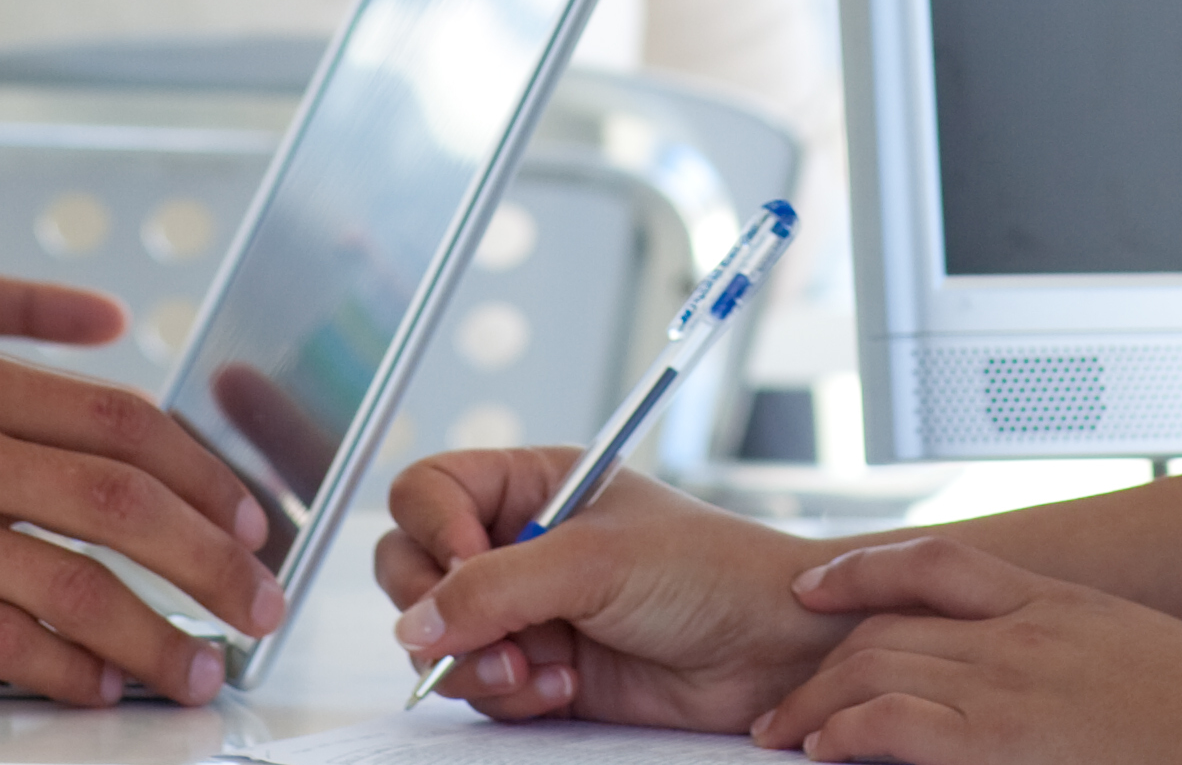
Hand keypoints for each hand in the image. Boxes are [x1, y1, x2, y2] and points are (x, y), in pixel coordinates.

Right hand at [0, 338, 288, 706]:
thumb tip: (54, 428)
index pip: (119, 418)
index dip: (202, 474)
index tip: (247, 519)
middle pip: (124, 498)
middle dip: (215, 560)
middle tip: (262, 606)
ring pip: (76, 580)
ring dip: (156, 635)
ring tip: (198, 670)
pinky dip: (65, 671)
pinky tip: (96, 691)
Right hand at [376, 450, 849, 729]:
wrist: (770, 652)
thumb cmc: (706, 574)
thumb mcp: (594, 562)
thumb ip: (494, 589)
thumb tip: (413, 625)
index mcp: (530, 485)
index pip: (428, 492)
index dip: (432, 529)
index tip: (464, 562)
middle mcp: (517, 544)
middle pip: (411, 569)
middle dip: (440, 613)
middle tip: (494, 634)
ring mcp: (525, 610)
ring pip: (438, 640)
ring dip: (478, 664)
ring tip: (542, 670)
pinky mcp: (539, 669)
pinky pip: (480, 688)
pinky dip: (511, 696)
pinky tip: (564, 688)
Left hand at [758, 536, 1181, 762]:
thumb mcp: (1139, 656)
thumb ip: (1078, 655)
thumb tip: (1048, 686)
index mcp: (1057, 604)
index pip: (934, 563)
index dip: (863, 572)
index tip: (818, 590)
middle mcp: (1024, 631)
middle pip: (888, 620)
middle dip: (822, 658)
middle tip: (783, 700)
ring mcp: (1013, 682)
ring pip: (879, 664)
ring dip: (818, 700)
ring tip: (783, 733)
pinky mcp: (1008, 741)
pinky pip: (899, 720)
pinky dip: (850, 730)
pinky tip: (826, 749)